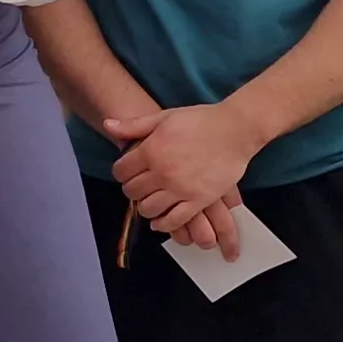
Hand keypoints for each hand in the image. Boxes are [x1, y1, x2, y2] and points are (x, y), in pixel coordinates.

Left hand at [103, 104, 267, 252]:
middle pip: (132, 191)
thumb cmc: (200, 120)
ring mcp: (180, 189)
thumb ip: (134, 125)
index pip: (121, 171)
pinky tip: (160, 220)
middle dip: (132, 189)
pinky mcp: (199, 200)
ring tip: (150, 201)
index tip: (127, 172)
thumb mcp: (164, 117)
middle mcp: (162, 172)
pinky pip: (174, 220)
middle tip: (139, 186)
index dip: (121, 172)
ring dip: (145, 207)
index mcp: (151, 150)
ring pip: (149, 209)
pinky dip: (163, 224)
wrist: (235, 130)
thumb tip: (107, 125)